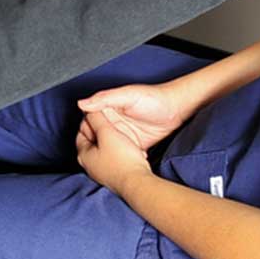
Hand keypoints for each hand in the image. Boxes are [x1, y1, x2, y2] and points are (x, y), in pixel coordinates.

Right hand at [75, 80, 199, 150]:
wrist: (177, 109)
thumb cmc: (153, 98)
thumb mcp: (128, 95)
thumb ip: (105, 98)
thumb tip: (81, 104)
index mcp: (108, 109)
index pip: (89, 121)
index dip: (86, 132)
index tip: (89, 141)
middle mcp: (114, 122)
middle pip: (97, 137)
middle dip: (97, 148)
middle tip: (102, 156)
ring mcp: (124, 134)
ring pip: (110, 148)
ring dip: (110, 155)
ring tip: (113, 162)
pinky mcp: (135, 144)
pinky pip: (124, 154)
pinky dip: (124, 159)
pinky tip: (127, 162)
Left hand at [76, 107, 154, 193]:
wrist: (138, 182)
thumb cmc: (122, 159)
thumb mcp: (108, 133)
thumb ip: (97, 119)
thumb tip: (88, 109)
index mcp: (83, 154)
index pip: (81, 132)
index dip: (90, 120)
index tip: (99, 113)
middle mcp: (89, 165)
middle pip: (92, 141)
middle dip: (101, 130)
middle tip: (110, 121)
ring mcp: (101, 172)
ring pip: (104, 150)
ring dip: (111, 140)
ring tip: (121, 133)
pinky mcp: (114, 175)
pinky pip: (113, 158)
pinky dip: (119, 150)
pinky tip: (128, 147)